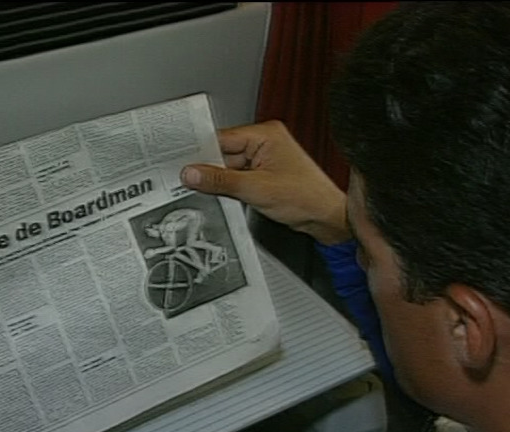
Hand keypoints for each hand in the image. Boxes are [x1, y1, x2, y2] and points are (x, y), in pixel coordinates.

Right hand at [181, 121, 350, 244]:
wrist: (327, 218)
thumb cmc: (306, 198)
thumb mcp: (256, 189)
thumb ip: (220, 181)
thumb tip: (192, 173)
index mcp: (265, 134)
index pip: (222, 138)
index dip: (201, 153)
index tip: (182, 165)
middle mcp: (265, 143)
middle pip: (224, 154)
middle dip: (211, 172)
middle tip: (192, 184)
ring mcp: (265, 160)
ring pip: (230, 170)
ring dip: (223, 183)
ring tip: (217, 194)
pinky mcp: (266, 176)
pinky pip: (240, 179)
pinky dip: (233, 190)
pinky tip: (231, 199)